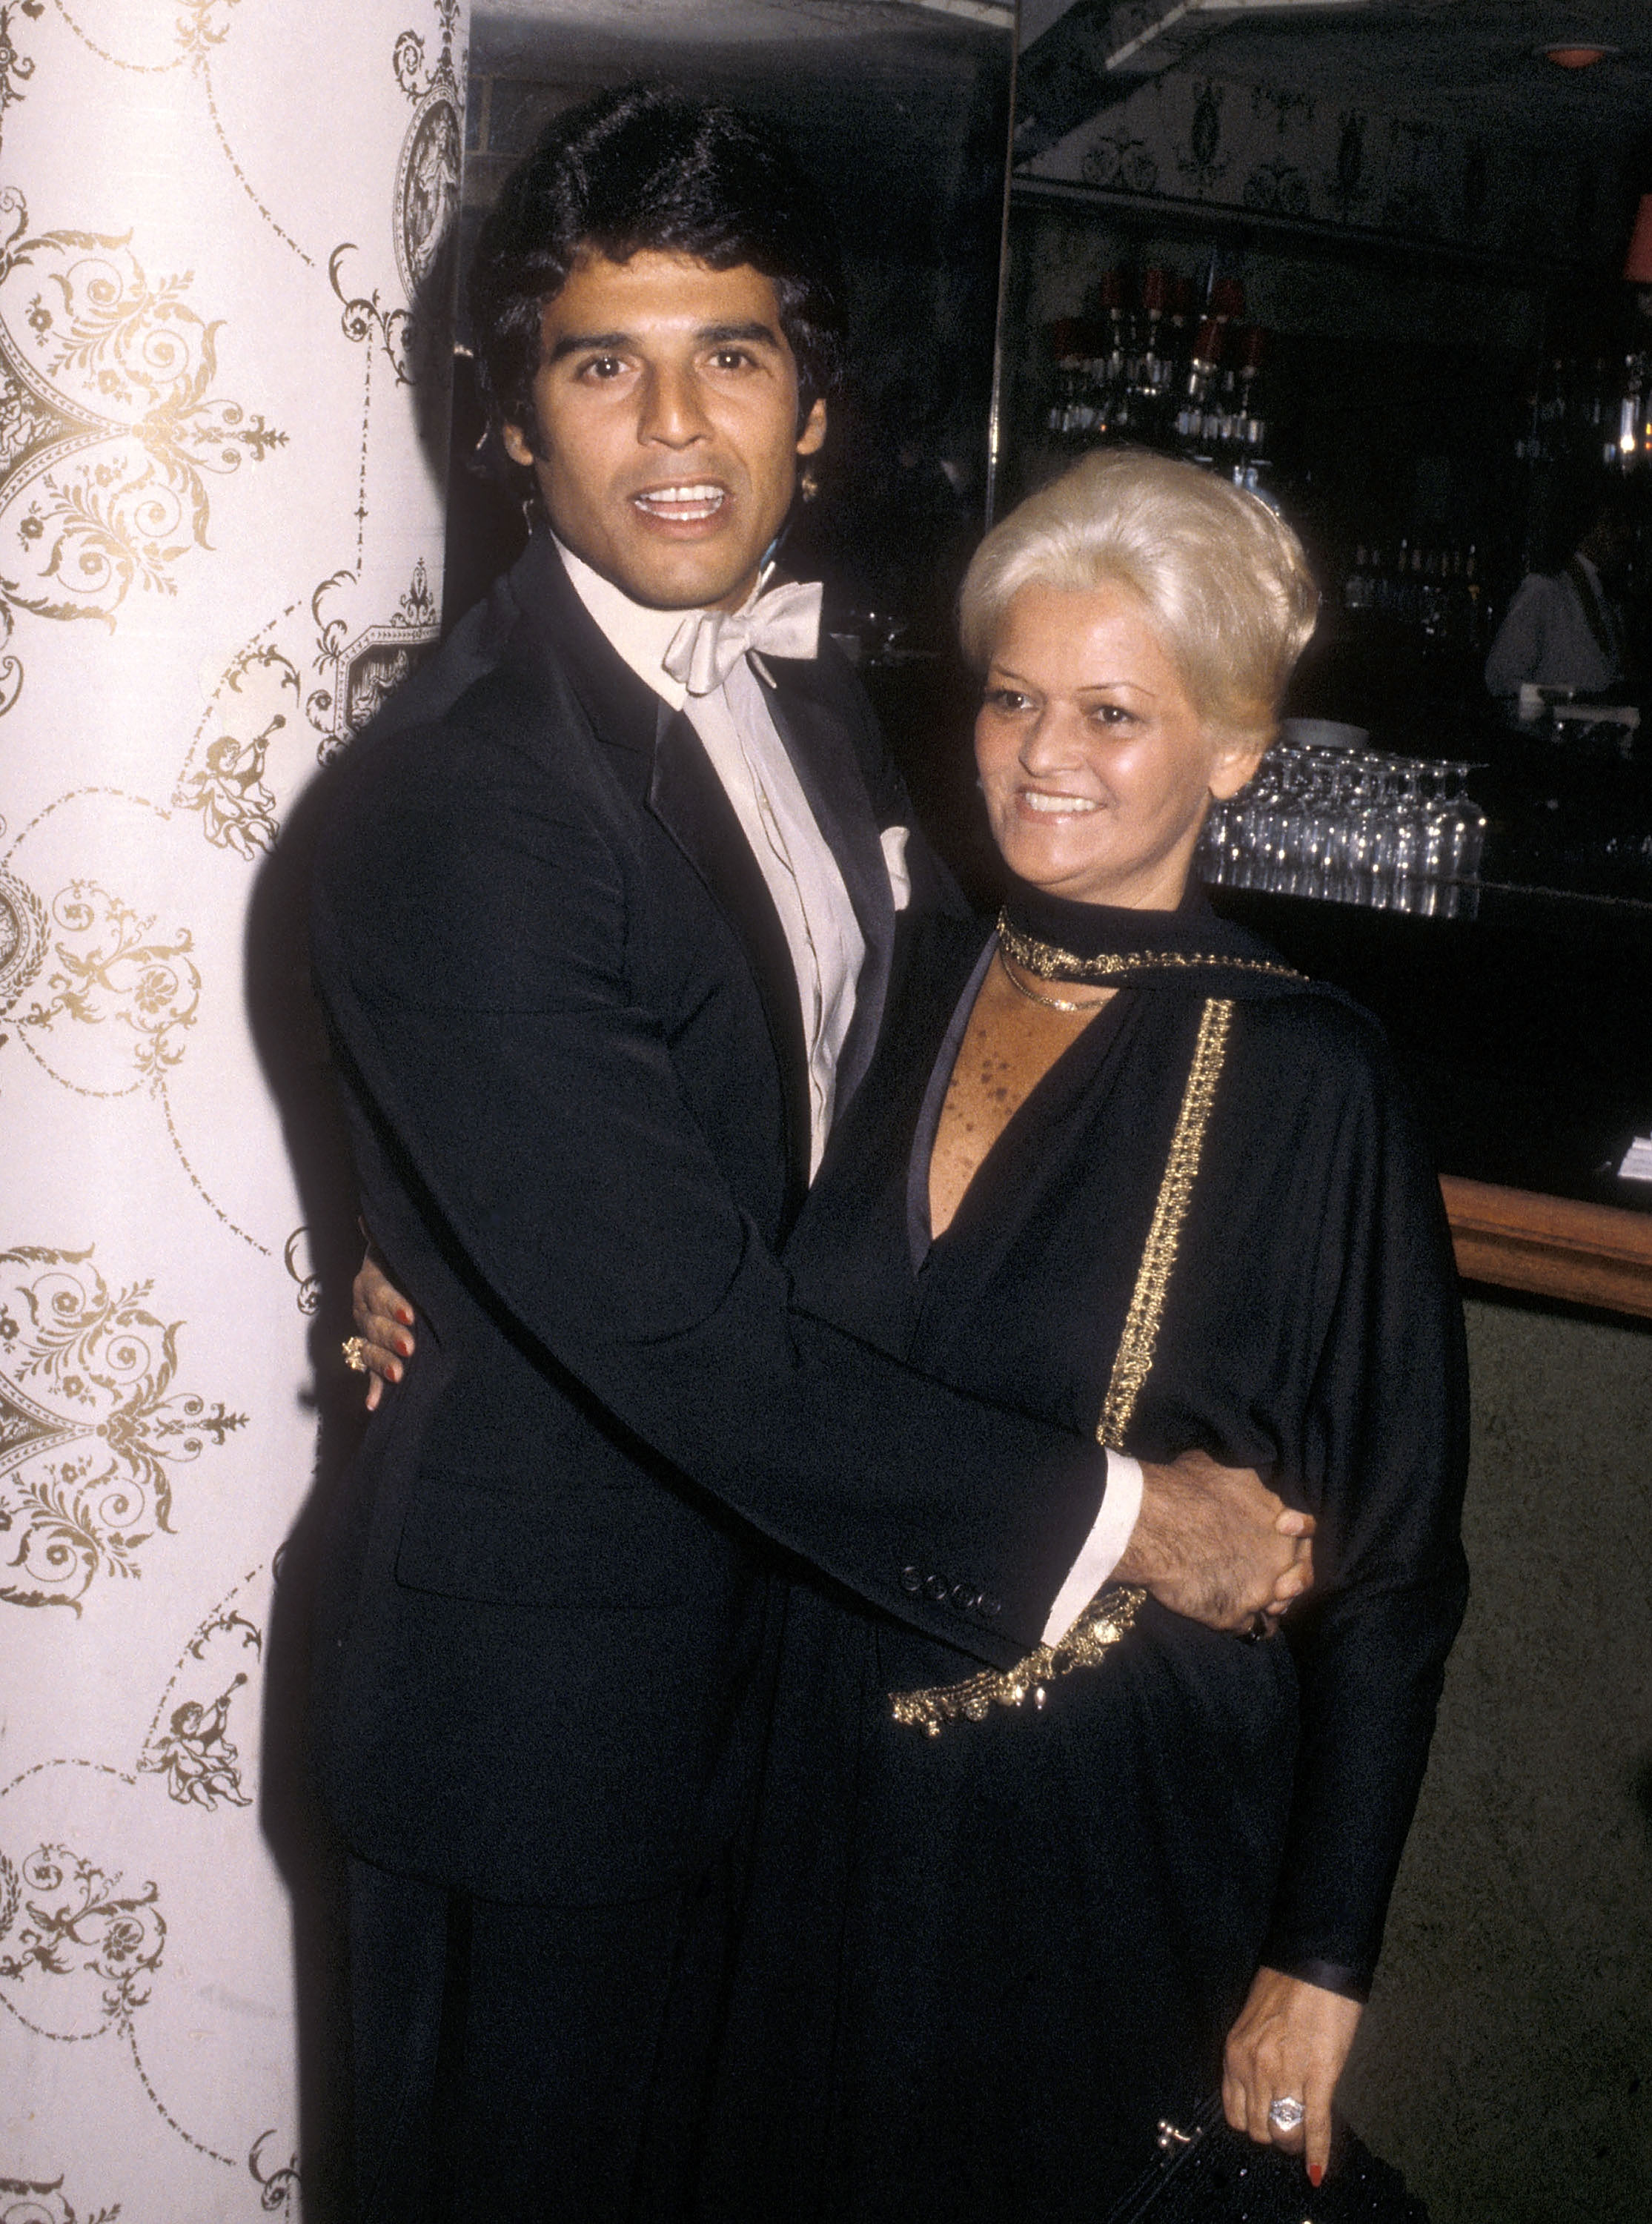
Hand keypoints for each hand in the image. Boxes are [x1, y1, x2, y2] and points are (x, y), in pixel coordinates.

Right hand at [350, 1250, 416, 1412]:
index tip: (411, 1314)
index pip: (378, 1292)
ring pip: (368, 1350)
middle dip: (390, 1337)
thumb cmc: (403, 1260)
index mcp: (370, 1281)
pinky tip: (374, 1405)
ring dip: (382, 1364)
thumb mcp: (396, 1246)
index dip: (392, 1303)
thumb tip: (367, 1215)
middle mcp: (363, 1308)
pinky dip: (372, 1389)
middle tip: (410, 1347)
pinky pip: (367, 1372)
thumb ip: (383, 1236)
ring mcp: (365, 1332)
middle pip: (373, 1325)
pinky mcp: (370, 1352)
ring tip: (399, 1376)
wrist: (396, 1277)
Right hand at [1113, 1448, 1312, 1632]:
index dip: (1296, 1533)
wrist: (1152, 1524)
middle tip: (1272, 1576)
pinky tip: (1235, 1617)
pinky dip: (1247, 1625)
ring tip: (1254, 1598)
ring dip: (1270, 1604)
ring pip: (1280, 1606)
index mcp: (1280, 1516)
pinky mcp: (1236, 1616)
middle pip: (1301, 1574)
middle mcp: (1280, 1556)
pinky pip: (1255, 1629)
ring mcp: (1261, 1590)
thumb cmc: (1182, 1488)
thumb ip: (1245, 1481)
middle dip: (1290, 1577)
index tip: (1280, 1529)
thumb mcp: (1223, 1466)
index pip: (1305, 1530)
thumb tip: (1242, 1478)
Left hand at [1222, 1965, 1362, 2185]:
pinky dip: (1317, 2152)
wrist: (1316, 1961)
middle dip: (1275, 2134)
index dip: (1253, 2124)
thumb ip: (1254, 2056)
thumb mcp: (1255, 2021)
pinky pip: (1315, 2125)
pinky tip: (1317, 2172)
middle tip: (1290, 2129)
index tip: (1267, 2123)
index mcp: (1235, 2053)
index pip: (1235, 2113)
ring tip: (1304, 2139)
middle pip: (1258, 2129)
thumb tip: (1262, 2086)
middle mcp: (1253, 2068)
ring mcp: (1284, 2074)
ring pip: (1284, 2132)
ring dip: (1294, 2141)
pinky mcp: (1318, 2075)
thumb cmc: (1286, 1984)